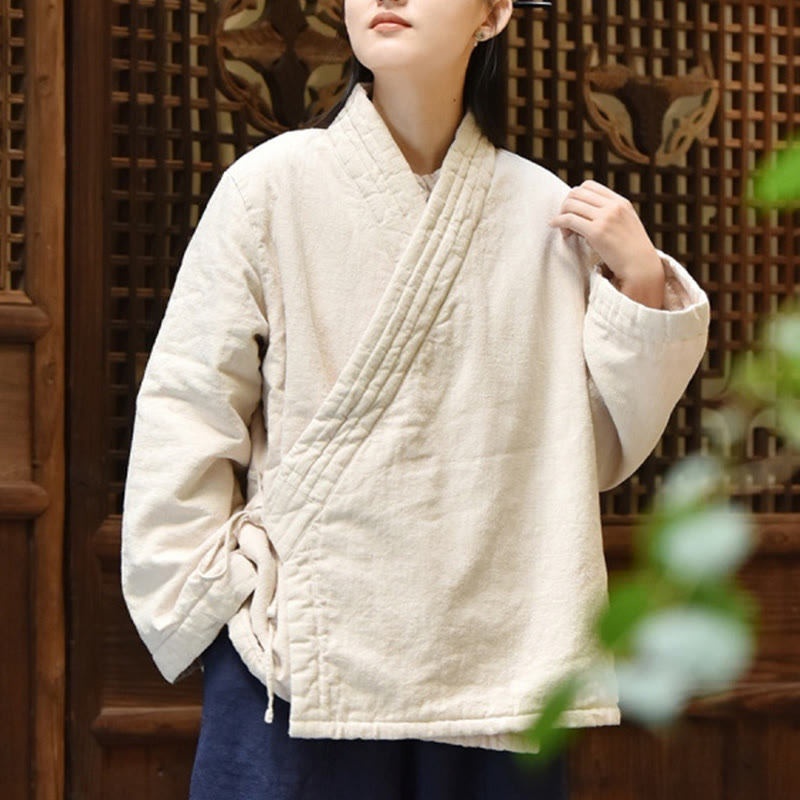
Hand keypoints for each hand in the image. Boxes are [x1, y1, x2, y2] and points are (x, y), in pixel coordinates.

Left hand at [548, 180, 664, 308]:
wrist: (641, 267)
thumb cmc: (630, 252)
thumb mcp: (625, 224)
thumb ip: (609, 215)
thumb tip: (582, 214)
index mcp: (620, 202)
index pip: (589, 186)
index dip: (575, 196)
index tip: (573, 211)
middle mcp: (613, 206)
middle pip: (576, 193)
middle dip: (565, 205)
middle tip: (564, 221)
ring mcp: (605, 218)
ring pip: (570, 205)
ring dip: (561, 215)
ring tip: (564, 231)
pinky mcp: (597, 232)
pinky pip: (569, 219)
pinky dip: (558, 221)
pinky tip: (554, 226)